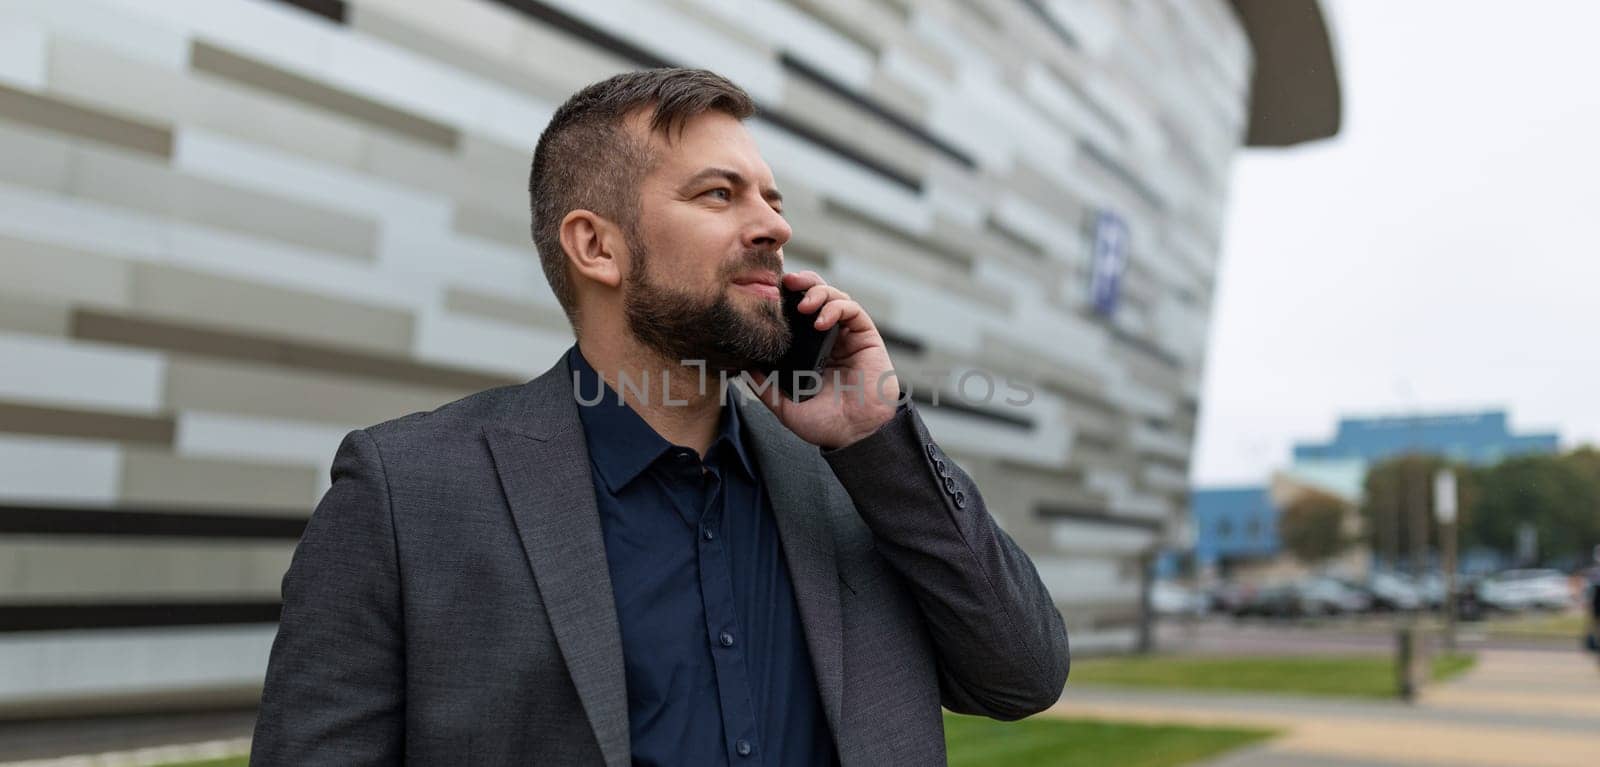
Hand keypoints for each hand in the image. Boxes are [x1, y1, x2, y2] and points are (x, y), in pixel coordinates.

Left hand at [746, 271, 900, 449]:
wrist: (854, 435)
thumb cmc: (824, 423)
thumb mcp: (784, 404)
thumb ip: (765, 385)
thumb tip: (742, 366)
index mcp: (809, 349)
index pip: (797, 313)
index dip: (786, 298)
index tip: (768, 293)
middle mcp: (828, 337)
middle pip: (816, 296)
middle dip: (802, 284)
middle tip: (786, 283)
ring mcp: (847, 335)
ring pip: (835, 296)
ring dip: (818, 293)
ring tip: (803, 305)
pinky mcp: (865, 336)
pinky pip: (852, 310)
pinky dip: (836, 308)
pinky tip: (821, 320)